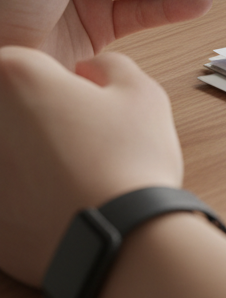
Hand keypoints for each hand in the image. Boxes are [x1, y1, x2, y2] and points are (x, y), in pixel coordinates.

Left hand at [0, 46, 182, 285]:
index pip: (23, 56)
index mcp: (16, 78)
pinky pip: (6, 188)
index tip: (77, 85)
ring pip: (8, 146)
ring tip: (72, 166)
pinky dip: (25, 191)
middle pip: (7, 102)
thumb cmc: (129, 163)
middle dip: (37, 110)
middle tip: (76, 125)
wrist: (118, 242)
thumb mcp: (141, 92)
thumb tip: (92, 70)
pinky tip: (59, 199)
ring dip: (29, 150)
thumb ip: (112, 66)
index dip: (56, 70)